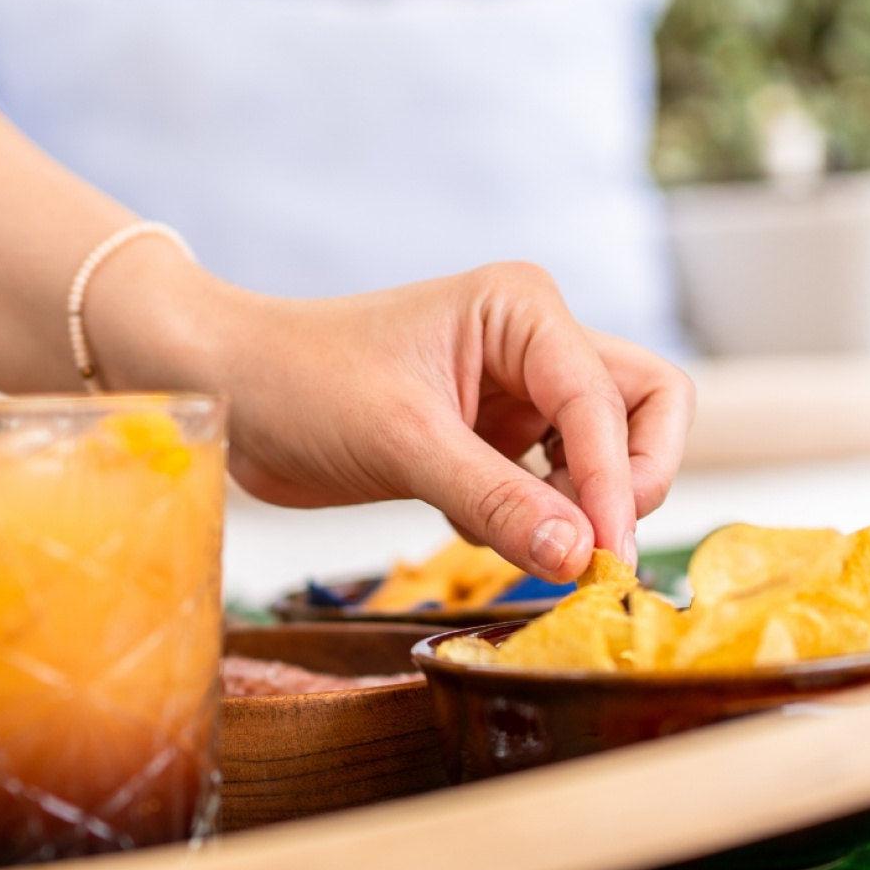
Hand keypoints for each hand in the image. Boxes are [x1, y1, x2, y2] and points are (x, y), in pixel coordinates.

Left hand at [94, 253, 695, 581]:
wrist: (226, 387)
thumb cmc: (299, 381)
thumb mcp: (401, 442)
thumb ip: (496, 500)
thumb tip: (581, 558)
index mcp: (522, 310)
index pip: (607, 400)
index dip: (615, 482)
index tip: (602, 559)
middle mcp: (532, 343)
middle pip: (642, 408)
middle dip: (631, 478)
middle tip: (593, 547)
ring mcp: (514, 393)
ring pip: (605, 451)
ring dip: (587, 505)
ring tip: (533, 544)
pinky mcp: (487, 440)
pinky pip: (550, 487)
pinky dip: (539, 520)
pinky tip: (479, 530)